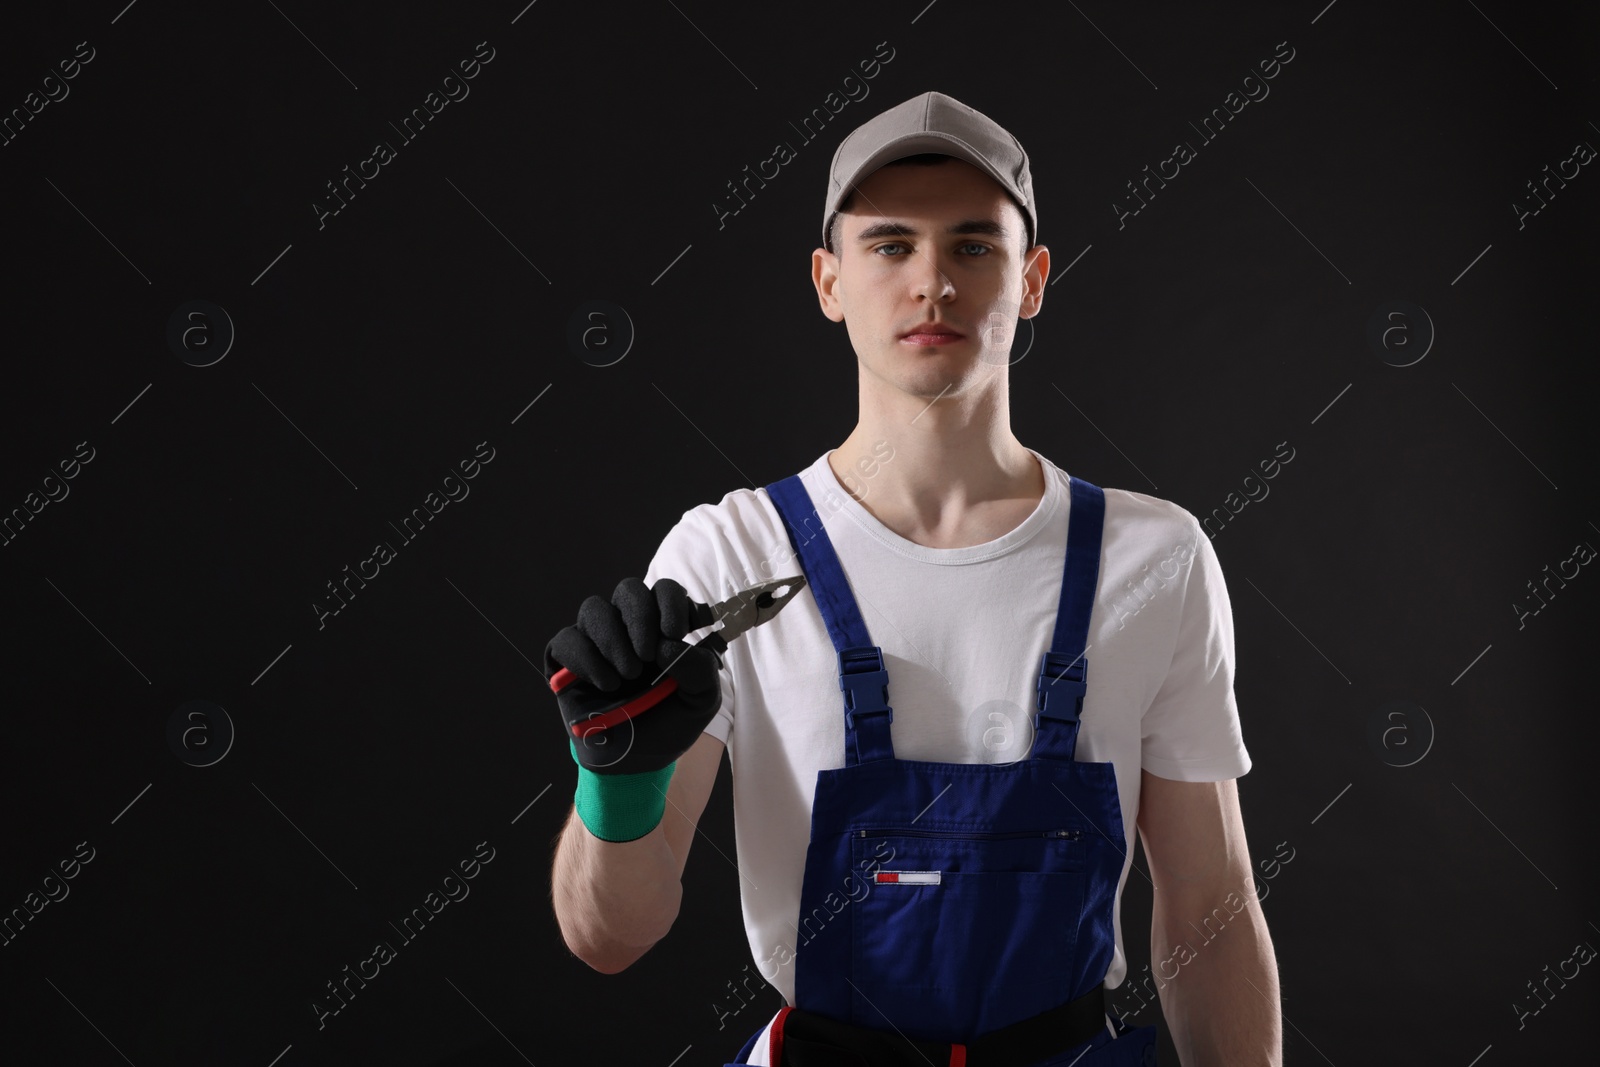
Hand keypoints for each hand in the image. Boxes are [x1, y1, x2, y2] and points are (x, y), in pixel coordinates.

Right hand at [545, 577, 722, 774]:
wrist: (637, 762)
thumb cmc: (669, 723)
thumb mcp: (701, 700)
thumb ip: (700, 669)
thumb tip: (669, 643)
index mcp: (662, 627)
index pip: (665, 591)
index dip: (671, 602)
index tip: (676, 631)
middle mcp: (628, 626)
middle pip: (628, 590)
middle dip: (640, 617)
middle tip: (647, 655)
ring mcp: (596, 641)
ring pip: (594, 608)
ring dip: (613, 640)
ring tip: (628, 675)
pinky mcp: (567, 660)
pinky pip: (567, 640)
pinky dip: (587, 660)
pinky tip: (607, 684)